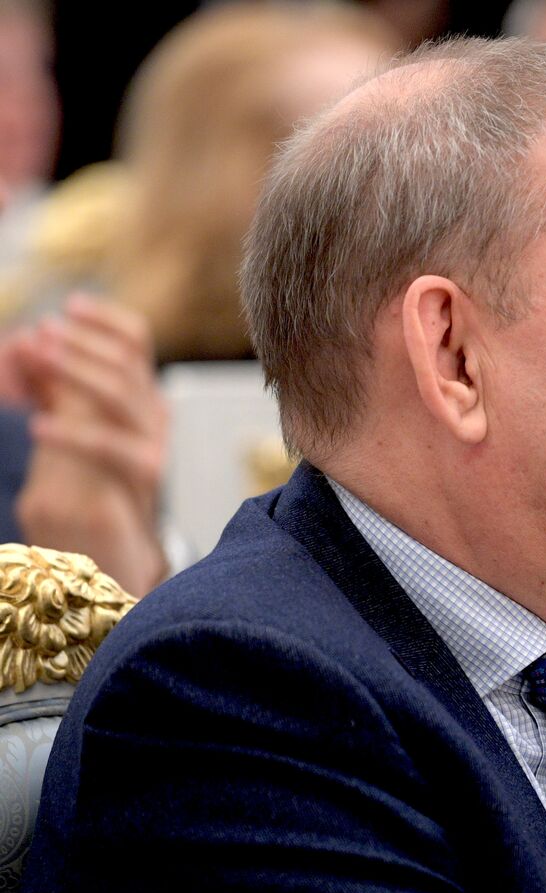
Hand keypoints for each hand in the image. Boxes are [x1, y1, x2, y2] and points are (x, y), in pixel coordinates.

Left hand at [15, 293, 168, 595]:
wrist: (115, 565)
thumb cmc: (82, 498)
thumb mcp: (57, 434)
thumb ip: (47, 391)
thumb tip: (24, 342)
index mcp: (136, 401)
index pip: (138, 344)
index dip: (106, 321)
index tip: (72, 304)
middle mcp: (152, 423)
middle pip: (132, 366)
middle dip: (84, 345)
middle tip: (42, 333)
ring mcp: (152, 454)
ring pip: (128, 398)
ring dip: (81, 371)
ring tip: (38, 357)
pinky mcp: (141, 490)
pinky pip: (114, 451)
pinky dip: (74, 433)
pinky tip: (37, 425)